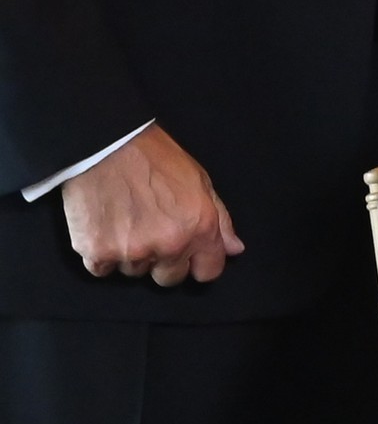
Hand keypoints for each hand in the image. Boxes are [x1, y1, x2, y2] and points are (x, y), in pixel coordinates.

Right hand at [60, 125, 242, 285]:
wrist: (104, 145)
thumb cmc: (155, 158)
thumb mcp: (200, 182)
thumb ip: (220, 220)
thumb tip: (233, 249)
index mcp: (200, 229)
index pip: (208, 272)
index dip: (197, 264)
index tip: (187, 255)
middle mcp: (169, 245)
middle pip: (168, 278)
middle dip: (162, 262)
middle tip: (149, 233)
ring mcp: (132, 251)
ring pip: (134, 271)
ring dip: (130, 254)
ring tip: (124, 221)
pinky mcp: (97, 251)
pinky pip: (101, 270)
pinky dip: (100, 255)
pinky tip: (103, 228)